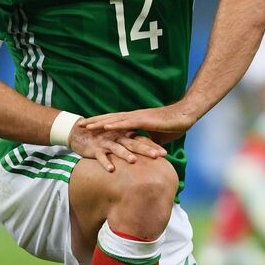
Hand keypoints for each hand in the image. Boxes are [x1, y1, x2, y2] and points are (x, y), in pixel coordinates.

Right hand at [68, 119, 167, 172]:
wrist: (80, 133)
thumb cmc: (103, 138)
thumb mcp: (119, 140)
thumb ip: (132, 145)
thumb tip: (147, 155)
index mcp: (124, 135)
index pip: (141, 140)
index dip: (153, 146)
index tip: (165, 154)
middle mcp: (117, 137)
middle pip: (133, 143)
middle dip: (145, 149)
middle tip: (158, 156)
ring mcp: (106, 142)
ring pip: (117, 149)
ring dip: (125, 155)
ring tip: (134, 161)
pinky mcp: (95, 149)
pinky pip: (101, 156)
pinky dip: (106, 162)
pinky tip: (111, 170)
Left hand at [81, 105, 195, 144]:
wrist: (185, 115)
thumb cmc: (173, 124)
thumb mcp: (157, 136)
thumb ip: (148, 141)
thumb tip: (144, 149)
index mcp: (136, 119)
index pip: (115, 120)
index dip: (101, 122)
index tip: (89, 125)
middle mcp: (134, 116)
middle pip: (110, 118)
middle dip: (95, 121)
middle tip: (79, 124)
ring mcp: (138, 117)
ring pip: (115, 120)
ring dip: (100, 122)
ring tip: (86, 125)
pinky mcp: (145, 120)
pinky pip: (127, 123)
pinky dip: (115, 125)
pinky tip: (105, 127)